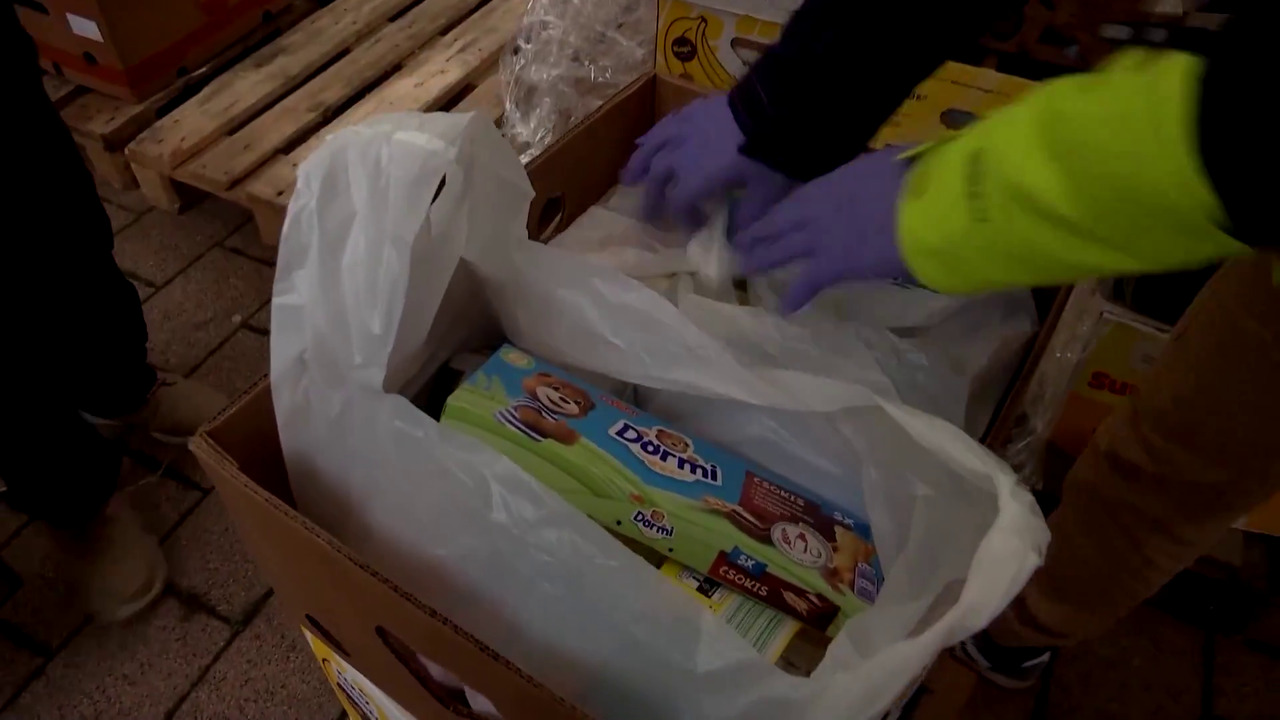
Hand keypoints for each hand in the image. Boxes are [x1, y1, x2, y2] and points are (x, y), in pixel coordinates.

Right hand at [620, 95, 793, 231]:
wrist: (774, 106)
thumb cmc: (769, 154)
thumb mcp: (765, 193)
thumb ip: (747, 217)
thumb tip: (735, 239)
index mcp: (695, 179)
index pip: (677, 205)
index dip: (681, 219)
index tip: (692, 228)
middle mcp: (680, 155)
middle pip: (656, 178)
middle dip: (650, 199)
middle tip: (648, 215)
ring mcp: (683, 130)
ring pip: (651, 148)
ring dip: (638, 165)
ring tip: (628, 178)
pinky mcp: (691, 110)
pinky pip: (664, 125)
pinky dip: (652, 137)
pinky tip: (645, 141)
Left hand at [735, 148, 910, 312]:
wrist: (926, 206)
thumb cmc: (917, 178)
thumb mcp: (891, 163)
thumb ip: (877, 173)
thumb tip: (883, 174)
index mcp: (833, 180)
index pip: (799, 197)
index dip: (783, 209)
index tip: (769, 216)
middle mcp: (818, 207)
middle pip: (779, 221)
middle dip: (759, 232)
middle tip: (740, 241)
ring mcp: (821, 236)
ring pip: (781, 249)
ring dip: (761, 258)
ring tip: (743, 267)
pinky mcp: (832, 265)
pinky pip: (807, 283)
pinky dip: (795, 297)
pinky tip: (782, 309)